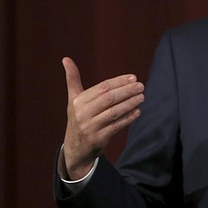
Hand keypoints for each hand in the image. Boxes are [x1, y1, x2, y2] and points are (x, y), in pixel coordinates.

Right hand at [61, 57, 144, 179]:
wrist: (74, 148)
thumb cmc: (77, 118)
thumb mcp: (73, 99)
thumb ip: (73, 79)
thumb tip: (66, 58)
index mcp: (78, 101)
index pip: (102, 88)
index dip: (119, 82)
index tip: (133, 77)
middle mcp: (82, 114)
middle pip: (109, 99)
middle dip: (127, 91)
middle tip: (141, 86)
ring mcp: (90, 127)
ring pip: (114, 112)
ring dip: (130, 104)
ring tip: (141, 97)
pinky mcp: (98, 139)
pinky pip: (116, 126)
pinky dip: (128, 118)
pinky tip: (137, 111)